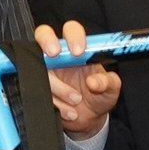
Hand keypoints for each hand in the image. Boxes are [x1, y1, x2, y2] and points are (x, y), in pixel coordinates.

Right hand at [34, 21, 120, 137]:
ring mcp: (46, 70)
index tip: (78, 52)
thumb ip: (107, 82)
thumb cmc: (99, 96)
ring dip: (57, 86)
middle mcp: (59, 56)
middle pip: (43, 34)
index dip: (73, 37)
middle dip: (47, 41)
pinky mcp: (37, 87)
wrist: (88, 118)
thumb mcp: (110, 90)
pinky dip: (55, 103)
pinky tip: (69, 112)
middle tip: (55, 55)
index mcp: (79, 50)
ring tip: (75, 101)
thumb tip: (94, 81)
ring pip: (40, 67)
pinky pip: (38, 89)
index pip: (72, 30)